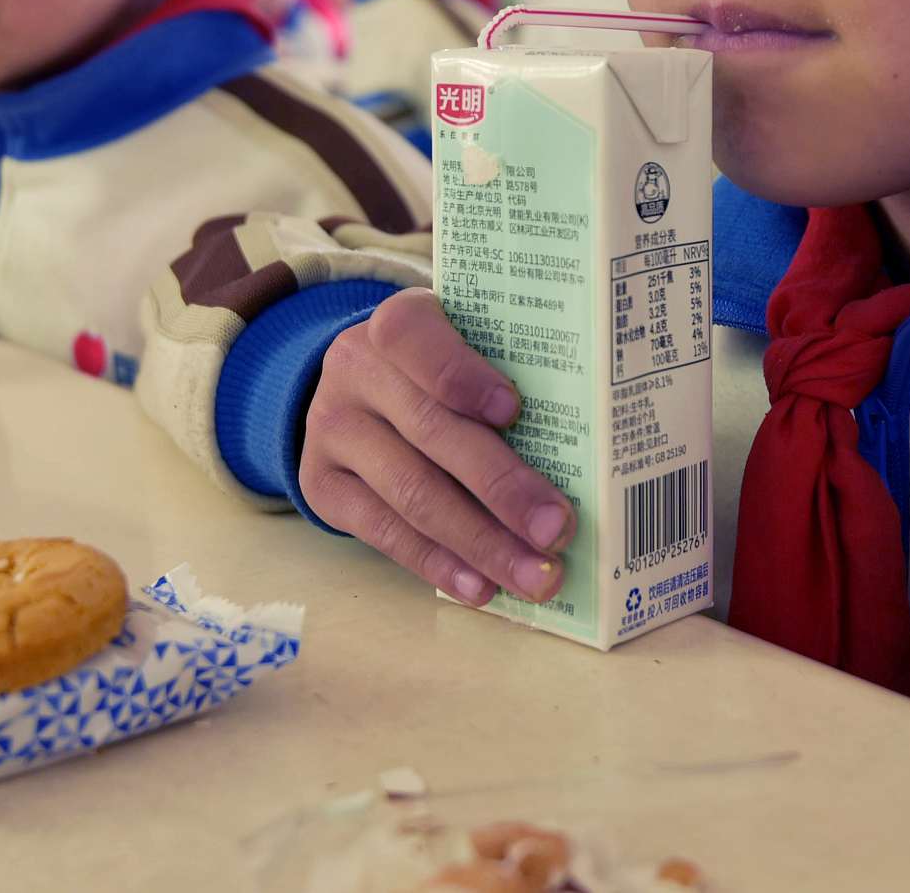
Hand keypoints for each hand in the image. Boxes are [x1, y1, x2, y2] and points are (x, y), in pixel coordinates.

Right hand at [299, 289, 575, 608]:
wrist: (355, 389)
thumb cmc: (437, 368)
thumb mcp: (463, 345)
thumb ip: (505, 371)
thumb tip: (586, 451)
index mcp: (397, 323)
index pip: (418, 338)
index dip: (462, 376)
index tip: (513, 412)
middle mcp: (355, 370)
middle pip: (431, 432)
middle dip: (501, 487)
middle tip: (556, 529)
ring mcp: (332, 429)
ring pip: (412, 493)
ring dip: (480, 542)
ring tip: (534, 576)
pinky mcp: (323, 486)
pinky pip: (383, 532)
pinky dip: (437, 563)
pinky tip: (482, 586)